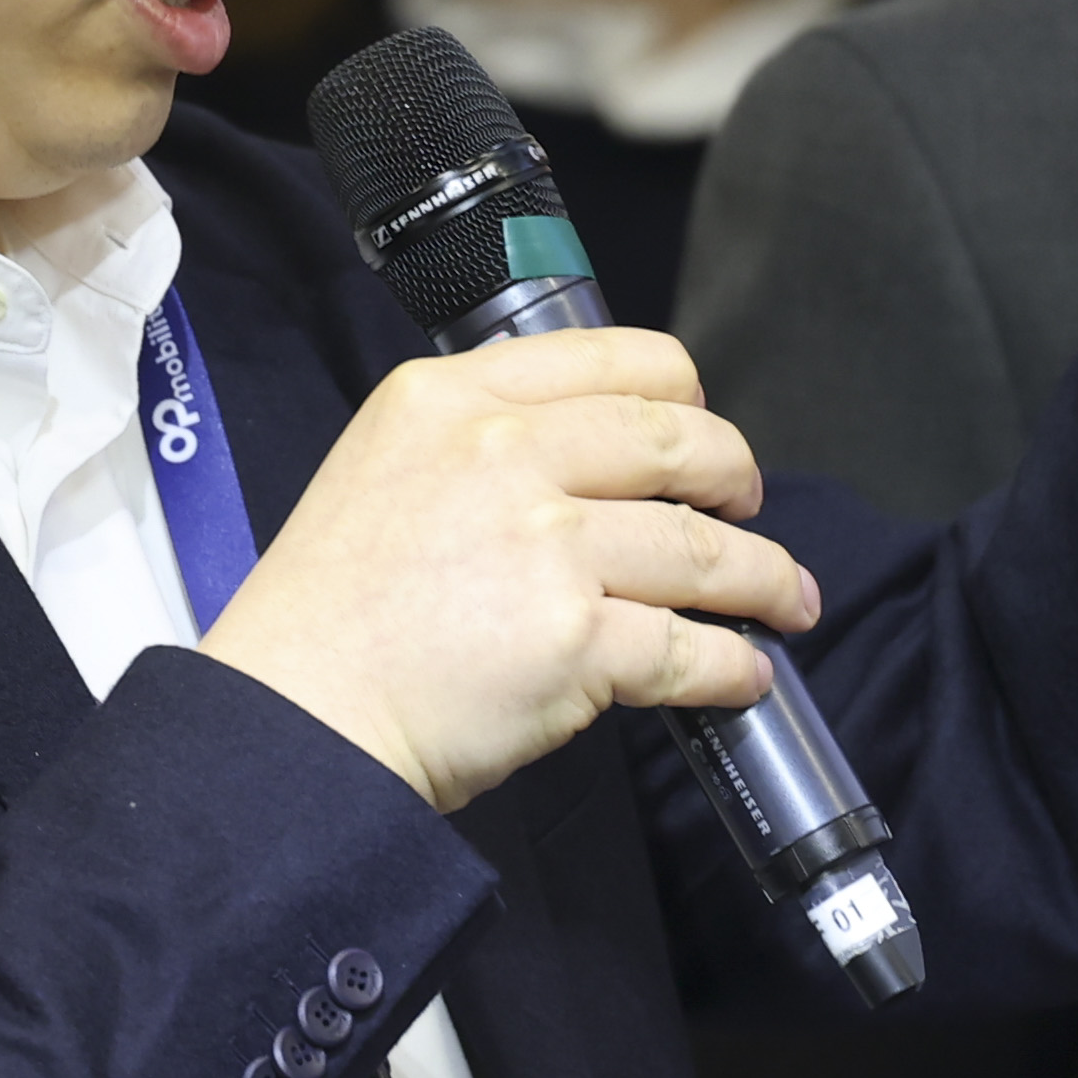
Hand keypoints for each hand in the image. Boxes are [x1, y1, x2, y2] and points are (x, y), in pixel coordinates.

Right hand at [198, 330, 815, 811]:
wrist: (294, 720)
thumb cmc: (327, 620)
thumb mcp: (382, 470)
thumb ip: (475, 446)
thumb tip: (589, 466)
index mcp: (450, 399)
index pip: (614, 358)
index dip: (684, 393)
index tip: (700, 425)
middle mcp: (501, 453)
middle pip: (676, 439)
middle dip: (737, 476)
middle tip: (749, 508)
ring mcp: (544, 544)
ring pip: (702, 547)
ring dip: (761, 577)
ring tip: (783, 600)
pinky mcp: (575, 638)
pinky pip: (691, 648)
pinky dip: (732, 665)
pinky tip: (743, 673)